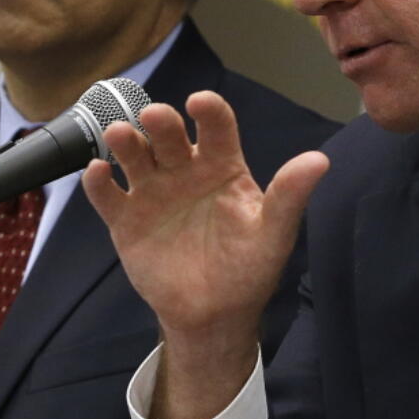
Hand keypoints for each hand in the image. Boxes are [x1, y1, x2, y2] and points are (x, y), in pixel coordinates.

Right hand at [82, 91, 328, 418]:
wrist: (214, 315)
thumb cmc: (249, 268)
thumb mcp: (273, 233)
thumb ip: (289, 195)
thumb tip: (321, 160)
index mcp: (222, 165)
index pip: (216, 127)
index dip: (209, 111)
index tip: (200, 103)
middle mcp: (184, 169)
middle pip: (169, 135)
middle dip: (160, 122)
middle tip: (155, 117)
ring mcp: (152, 192)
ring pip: (134, 156)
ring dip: (125, 142)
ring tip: (119, 137)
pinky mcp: (125, 219)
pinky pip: (107, 195)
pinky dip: (98, 183)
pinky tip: (98, 174)